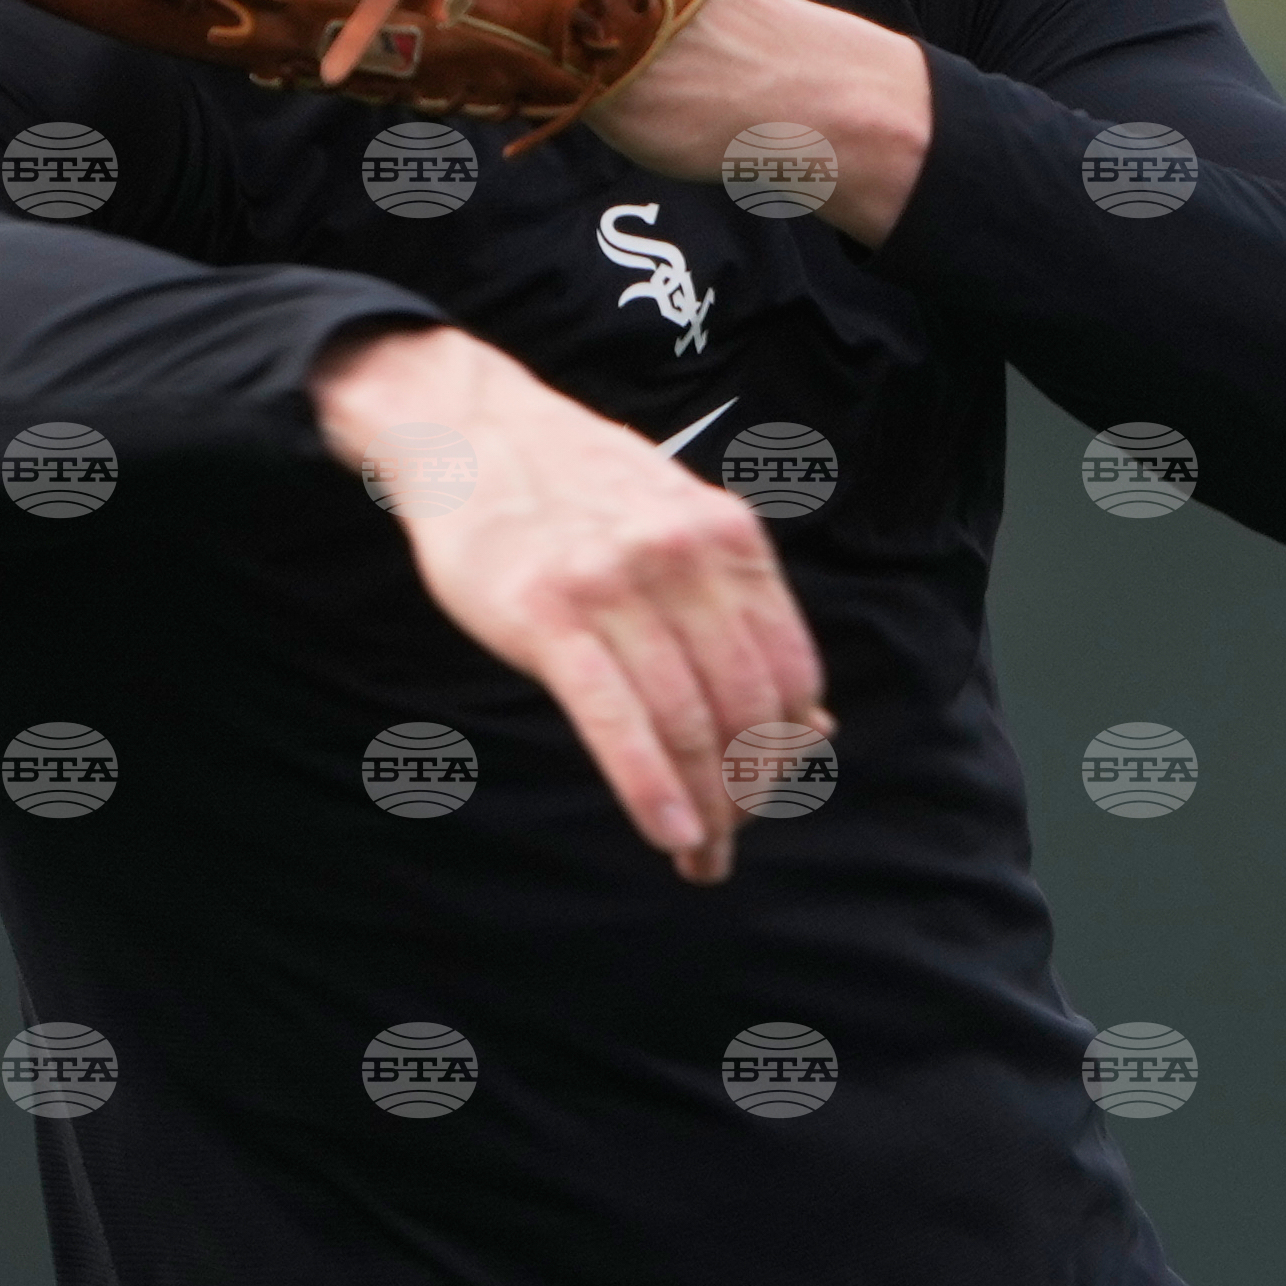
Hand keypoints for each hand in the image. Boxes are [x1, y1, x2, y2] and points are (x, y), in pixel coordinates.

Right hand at [312, 322, 830, 884]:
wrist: (470, 428)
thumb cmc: (580, 492)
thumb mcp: (681, 528)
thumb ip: (743, 616)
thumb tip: (815, 726)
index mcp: (730, 538)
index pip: (791, 673)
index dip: (785, 750)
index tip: (763, 792)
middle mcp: (683, 559)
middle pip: (744, 710)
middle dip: (746, 793)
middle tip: (728, 840)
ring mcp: (615, 587)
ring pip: (687, 725)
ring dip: (704, 810)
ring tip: (699, 856)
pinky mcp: (547, 617)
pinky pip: (615, 722)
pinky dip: (651, 789)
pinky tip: (671, 835)